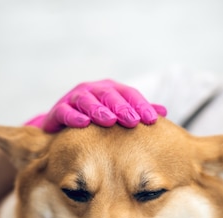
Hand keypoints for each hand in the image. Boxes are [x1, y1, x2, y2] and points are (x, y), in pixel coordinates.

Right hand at [24, 80, 166, 132]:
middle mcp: (93, 90)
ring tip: (110, 121)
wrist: (62, 123)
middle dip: (122, 107)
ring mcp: (75, 98)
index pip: (129, 94)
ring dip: (99, 110)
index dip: (140, 105)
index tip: (152, 120)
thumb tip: (163, 112)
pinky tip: (83, 123)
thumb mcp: (117, 113)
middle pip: (109, 95)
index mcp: (110, 89)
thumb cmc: (96, 118)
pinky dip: (73, 116)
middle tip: (133, 120)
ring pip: (87, 100)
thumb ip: (137, 111)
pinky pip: (65, 111)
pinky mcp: (59, 110)